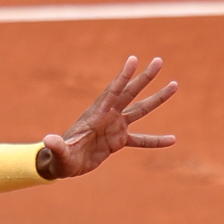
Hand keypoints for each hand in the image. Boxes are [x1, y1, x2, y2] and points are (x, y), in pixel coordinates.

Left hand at [40, 55, 178, 179]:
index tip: (134, 60)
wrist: (63, 164)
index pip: (112, 92)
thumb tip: (48, 140)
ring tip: (174, 85)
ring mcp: (115, 127)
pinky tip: (173, 139)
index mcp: (96, 115)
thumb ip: (57, 146)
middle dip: (145, 77)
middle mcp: (108, 116)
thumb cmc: (60, 157)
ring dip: (157, 98)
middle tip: (159, 60)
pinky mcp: (118, 141)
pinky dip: (156, 140)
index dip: (123, 76)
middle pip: (130, 93)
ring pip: (140, 110)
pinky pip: (141, 140)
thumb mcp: (59, 152)